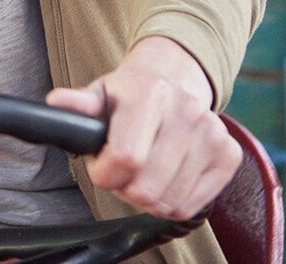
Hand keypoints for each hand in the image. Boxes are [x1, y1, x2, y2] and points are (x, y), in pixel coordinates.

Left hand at [45, 36, 240, 220]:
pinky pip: (191, 206)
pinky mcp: (229, 155)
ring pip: (168, 202)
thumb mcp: (100, 94)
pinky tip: (166, 177)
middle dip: (125, 187)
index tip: (101, 167)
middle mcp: (187, 111)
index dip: (105, 174)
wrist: (175, 80)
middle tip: (124, 169)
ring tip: (144, 171)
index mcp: (150, 93)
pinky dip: (172, 201)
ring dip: (149, 197)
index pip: (126, 158)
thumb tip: (57, 103)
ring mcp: (213, 133)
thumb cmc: (131, 95)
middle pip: (146, 188)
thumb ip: (79, 105)